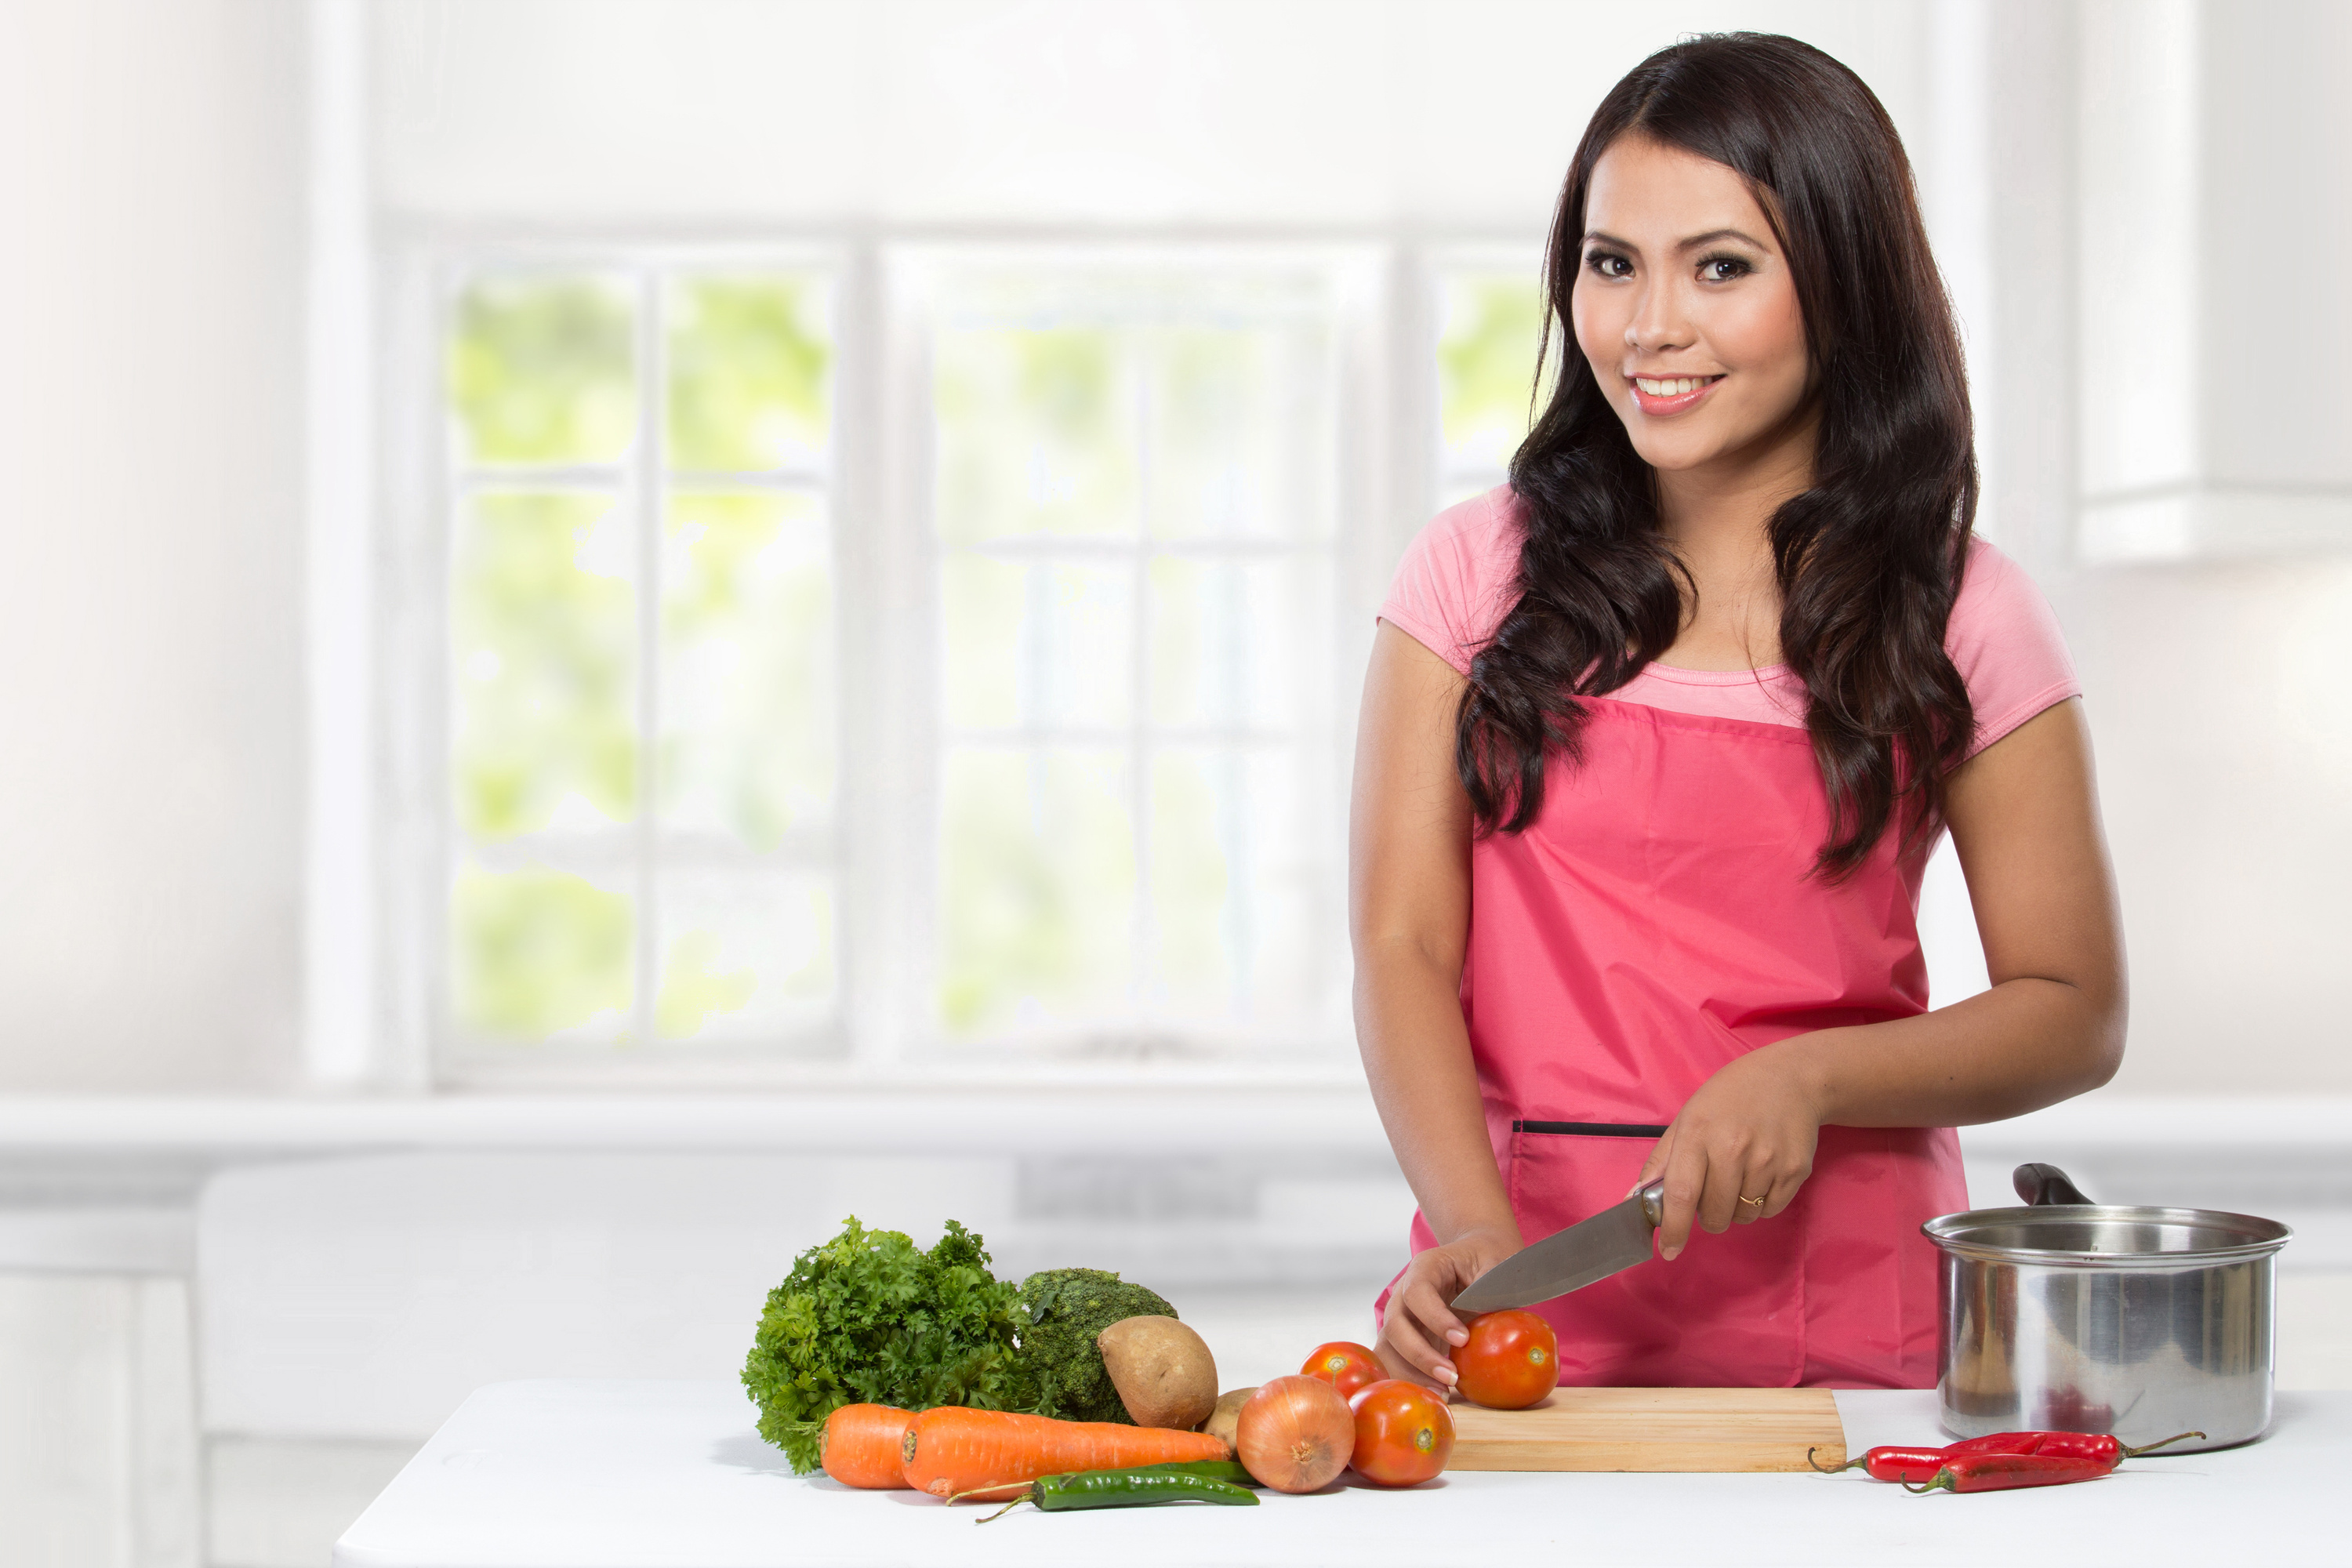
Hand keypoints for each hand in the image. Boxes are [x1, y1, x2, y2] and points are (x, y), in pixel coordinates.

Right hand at [1373, 1224, 1522, 1390]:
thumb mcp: (1496, 1263)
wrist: (1478, 1259)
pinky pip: (1397, 1361)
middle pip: (1394, 1325)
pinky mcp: (1406, 1339)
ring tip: (1444, 1393)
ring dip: (1411, 1373)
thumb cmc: (1488, 1259)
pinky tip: (1439, 1394)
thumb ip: (1491, 1288)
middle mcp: (1404, 1293)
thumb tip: (1489, 1322)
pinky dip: (1411, 1380)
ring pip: (1389, 1347)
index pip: (1416, 1293)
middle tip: (1451, 1376)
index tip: (1463, 1340)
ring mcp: (1402, 1317)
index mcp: (1425, 1268)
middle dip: (1420, 1355)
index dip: (1435, 1318)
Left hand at [1633, 1041, 1824, 1260]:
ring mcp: (1768, 1161)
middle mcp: (1734, 1148)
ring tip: (1738, 1175)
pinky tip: (1760, 1174)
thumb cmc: (1729, 1098)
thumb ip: (1661, 1161)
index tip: (1668, 1251)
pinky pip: (1770, 1210)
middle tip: (1710, 1192)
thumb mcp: (1687, 1118)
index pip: (1682, 1194)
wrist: (1790, 1079)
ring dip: (1735, 1209)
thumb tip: (1635, 1200)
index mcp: (1699, 1133)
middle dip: (1707, 1217)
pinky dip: (1760, 1204)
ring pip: (1743, 1216)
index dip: (1674, 1228)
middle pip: (1715, 1215)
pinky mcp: (1795, 1171)